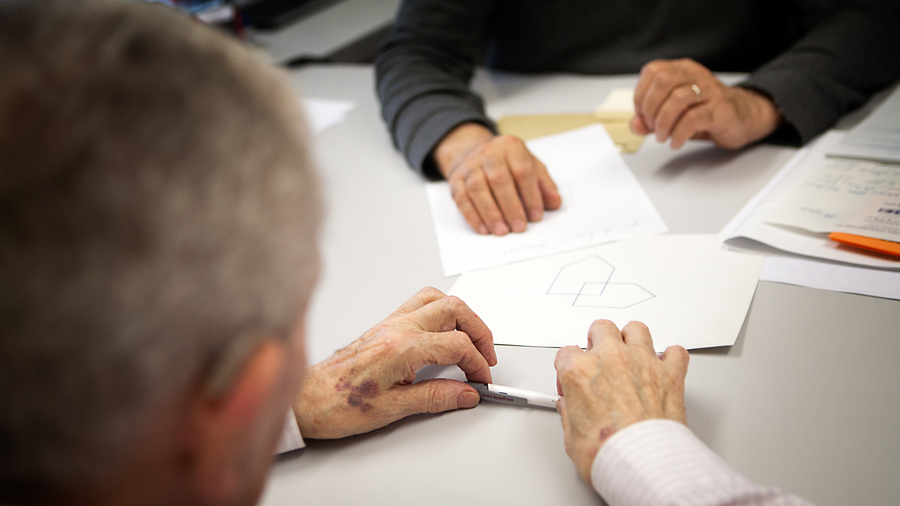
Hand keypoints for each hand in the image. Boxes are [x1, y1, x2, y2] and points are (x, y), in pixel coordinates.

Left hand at [293, 287, 496, 438]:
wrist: (307, 398)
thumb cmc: (338, 404)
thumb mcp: (392, 410)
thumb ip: (435, 398)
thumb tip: (466, 393)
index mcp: (401, 348)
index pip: (456, 344)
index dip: (477, 363)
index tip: (482, 380)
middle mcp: (396, 328)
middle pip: (454, 310)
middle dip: (479, 331)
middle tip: (486, 356)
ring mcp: (390, 323)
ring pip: (438, 299)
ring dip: (462, 317)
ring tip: (471, 340)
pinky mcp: (385, 325)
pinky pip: (421, 303)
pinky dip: (442, 312)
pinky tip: (445, 331)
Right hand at [433, 123, 560, 234]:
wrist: (474, 153)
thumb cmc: (507, 164)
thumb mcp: (530, 166)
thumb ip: (544, 184)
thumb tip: (554, 202)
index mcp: (511, 147)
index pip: (522, 170)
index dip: (530, 195)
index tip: (535, 215)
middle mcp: (489, 152)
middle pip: (499, 179)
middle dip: (510, 206)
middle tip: (519, 227)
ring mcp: (470, 165)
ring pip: (477, 188)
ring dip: (491, 213)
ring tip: (502, 231)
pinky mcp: (456, 180)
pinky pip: (462, 198)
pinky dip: (473, 216)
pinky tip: (484, 228)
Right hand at [554, 320, 688, 482]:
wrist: (644, 464)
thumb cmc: (609, 453)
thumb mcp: (571, 437)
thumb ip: (570, 414)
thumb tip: (572, 410)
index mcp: (579, 371)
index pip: (566, 353)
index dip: (567, 368)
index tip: (572, 382)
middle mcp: (611, 359)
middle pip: (601, 328)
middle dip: (598, 341)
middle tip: (599, 357)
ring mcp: (642, 362)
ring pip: (636, 329)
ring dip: (631, 339)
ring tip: (630, 354)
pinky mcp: (670, 374)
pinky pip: (676, 352)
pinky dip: (671, 357)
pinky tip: (664, 367)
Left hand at [632, 58, 781, 149]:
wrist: (743, 116)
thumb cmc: (705, 112)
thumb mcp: (673, 115)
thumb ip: (650, 119)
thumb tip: (635, 125)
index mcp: (682, 70)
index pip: (652, 72)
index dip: (641, 96)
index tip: (643, 115)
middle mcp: (695, 75)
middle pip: (663, 81)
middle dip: (650, 108)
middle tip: (652, 127)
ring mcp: (709, 91)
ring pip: (677, 98)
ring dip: (663, 122)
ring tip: (663, 136)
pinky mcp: (719, 110)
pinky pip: (693, 119)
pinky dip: (678, 134)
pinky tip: (676, 142)